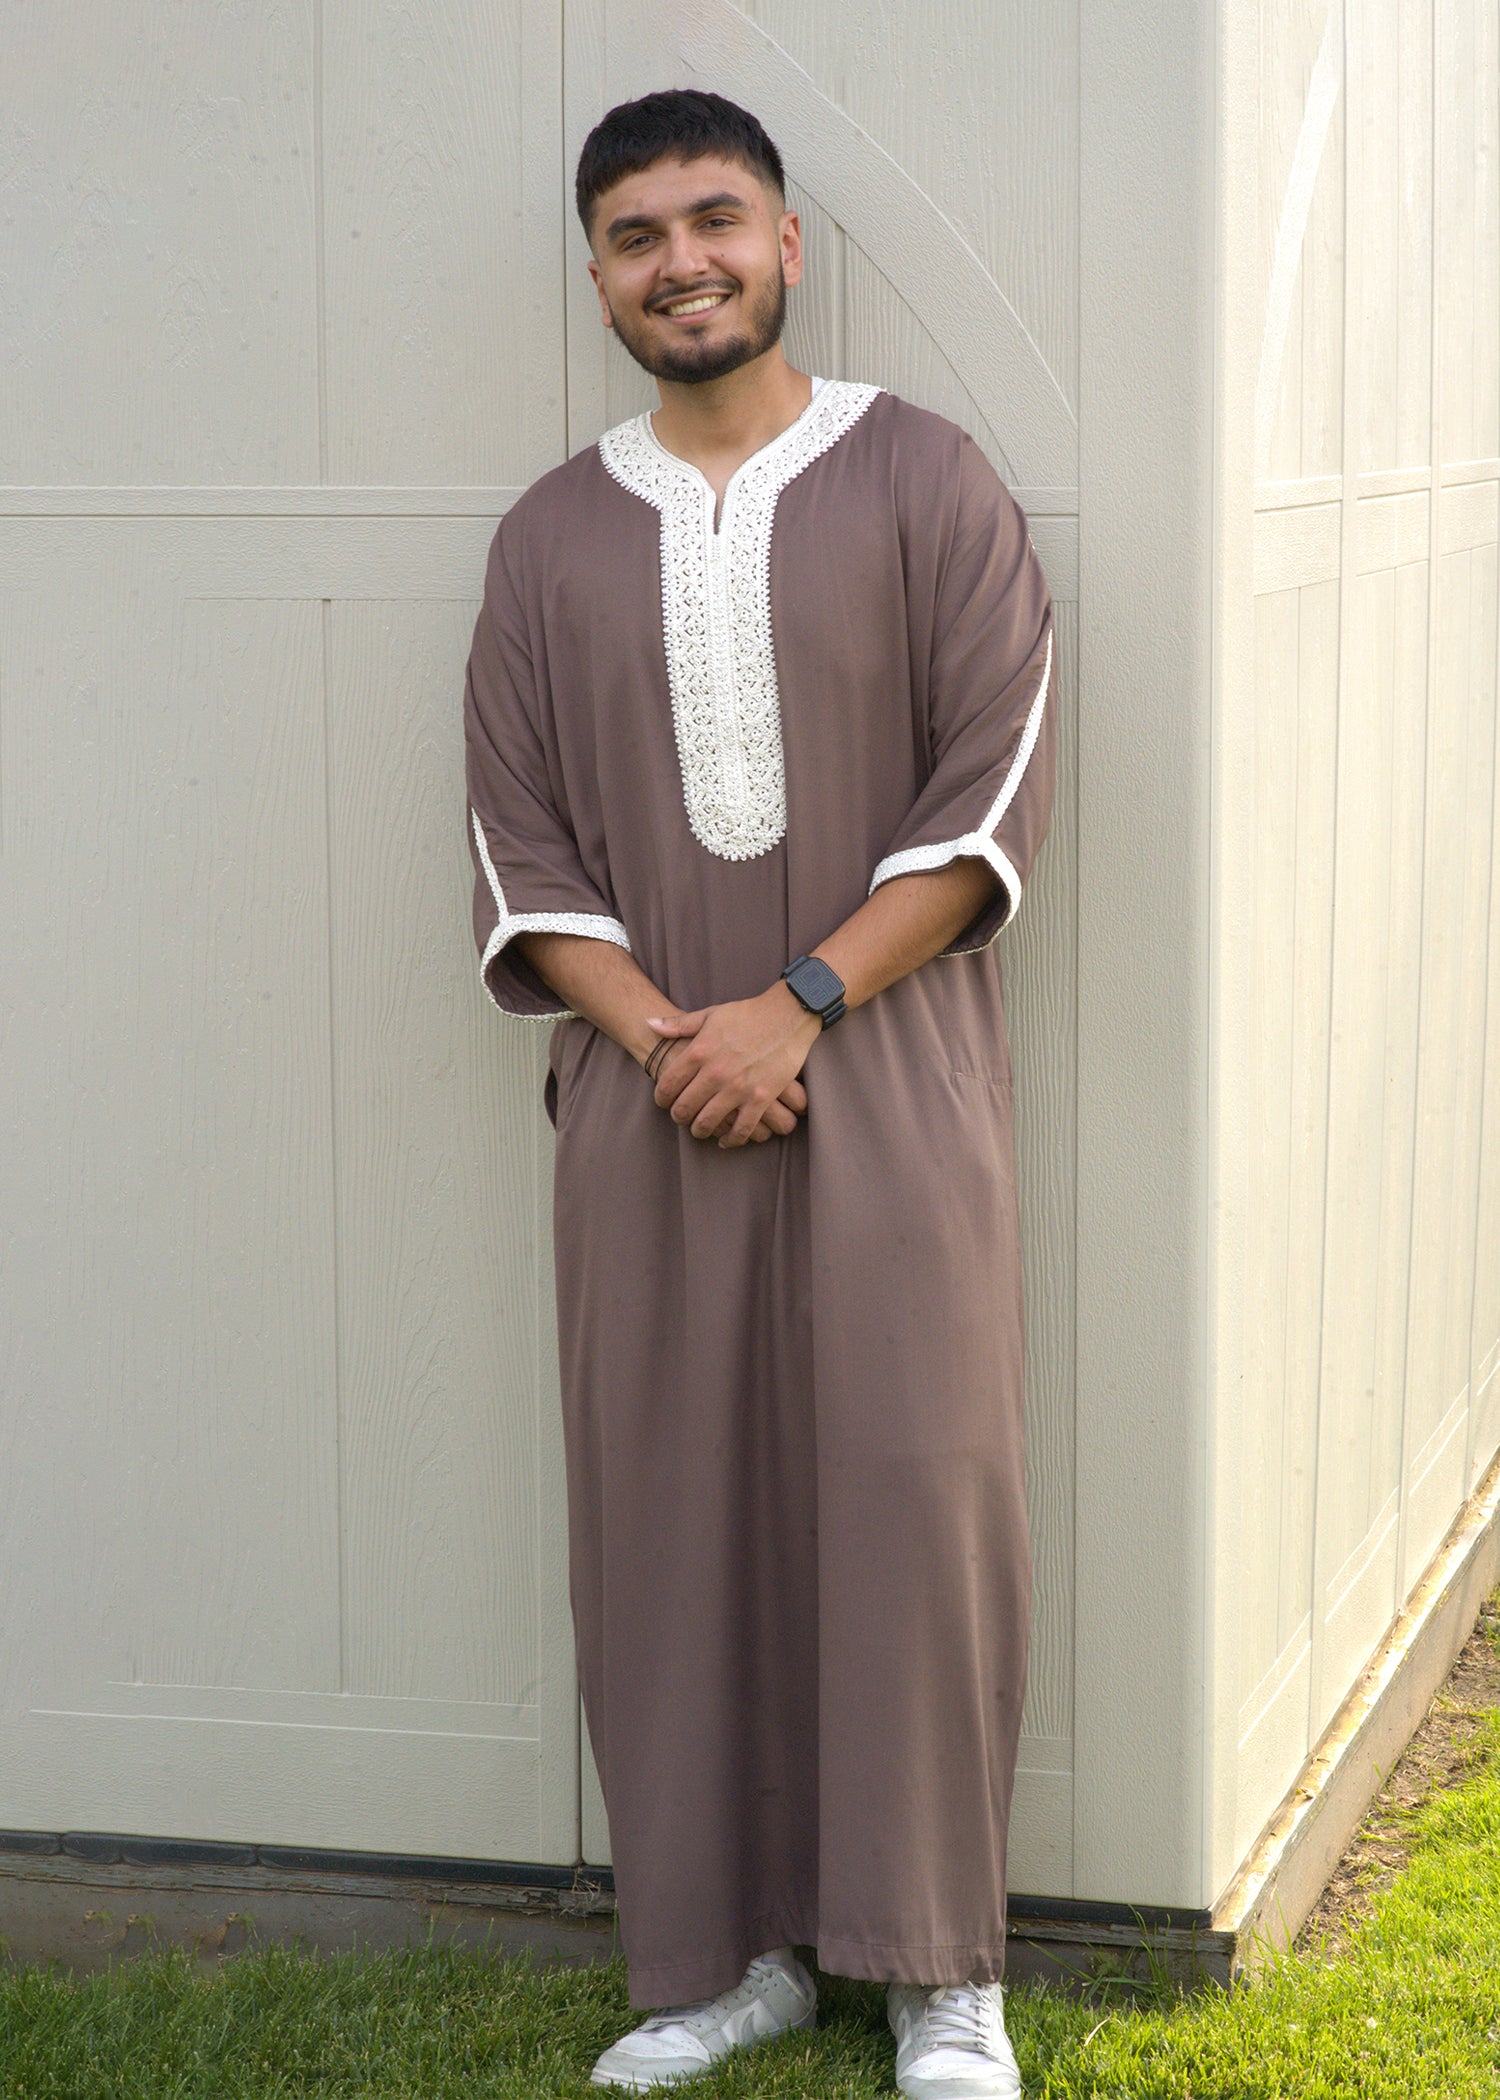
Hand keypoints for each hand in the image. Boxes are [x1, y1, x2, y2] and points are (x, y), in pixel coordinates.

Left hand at [647, 985, 820, 1147]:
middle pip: (683, 1108)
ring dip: (700, 1130)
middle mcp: (715, 1073)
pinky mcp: (761, 1099)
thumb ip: (678, 1024)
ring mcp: (738, 1088)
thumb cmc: (748, 1014)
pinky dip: (731, 1139)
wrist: (788, 1015)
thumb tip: (649, 1024)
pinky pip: (741, 1129)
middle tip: (681, 1117)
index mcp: (699, 1051)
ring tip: (700, 1129)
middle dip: (678, 1116)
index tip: (664, 1101)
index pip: (667, 1085)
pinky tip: (726, 1139)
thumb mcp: (710, 1014)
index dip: (661, 1098)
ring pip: (707, 1123)